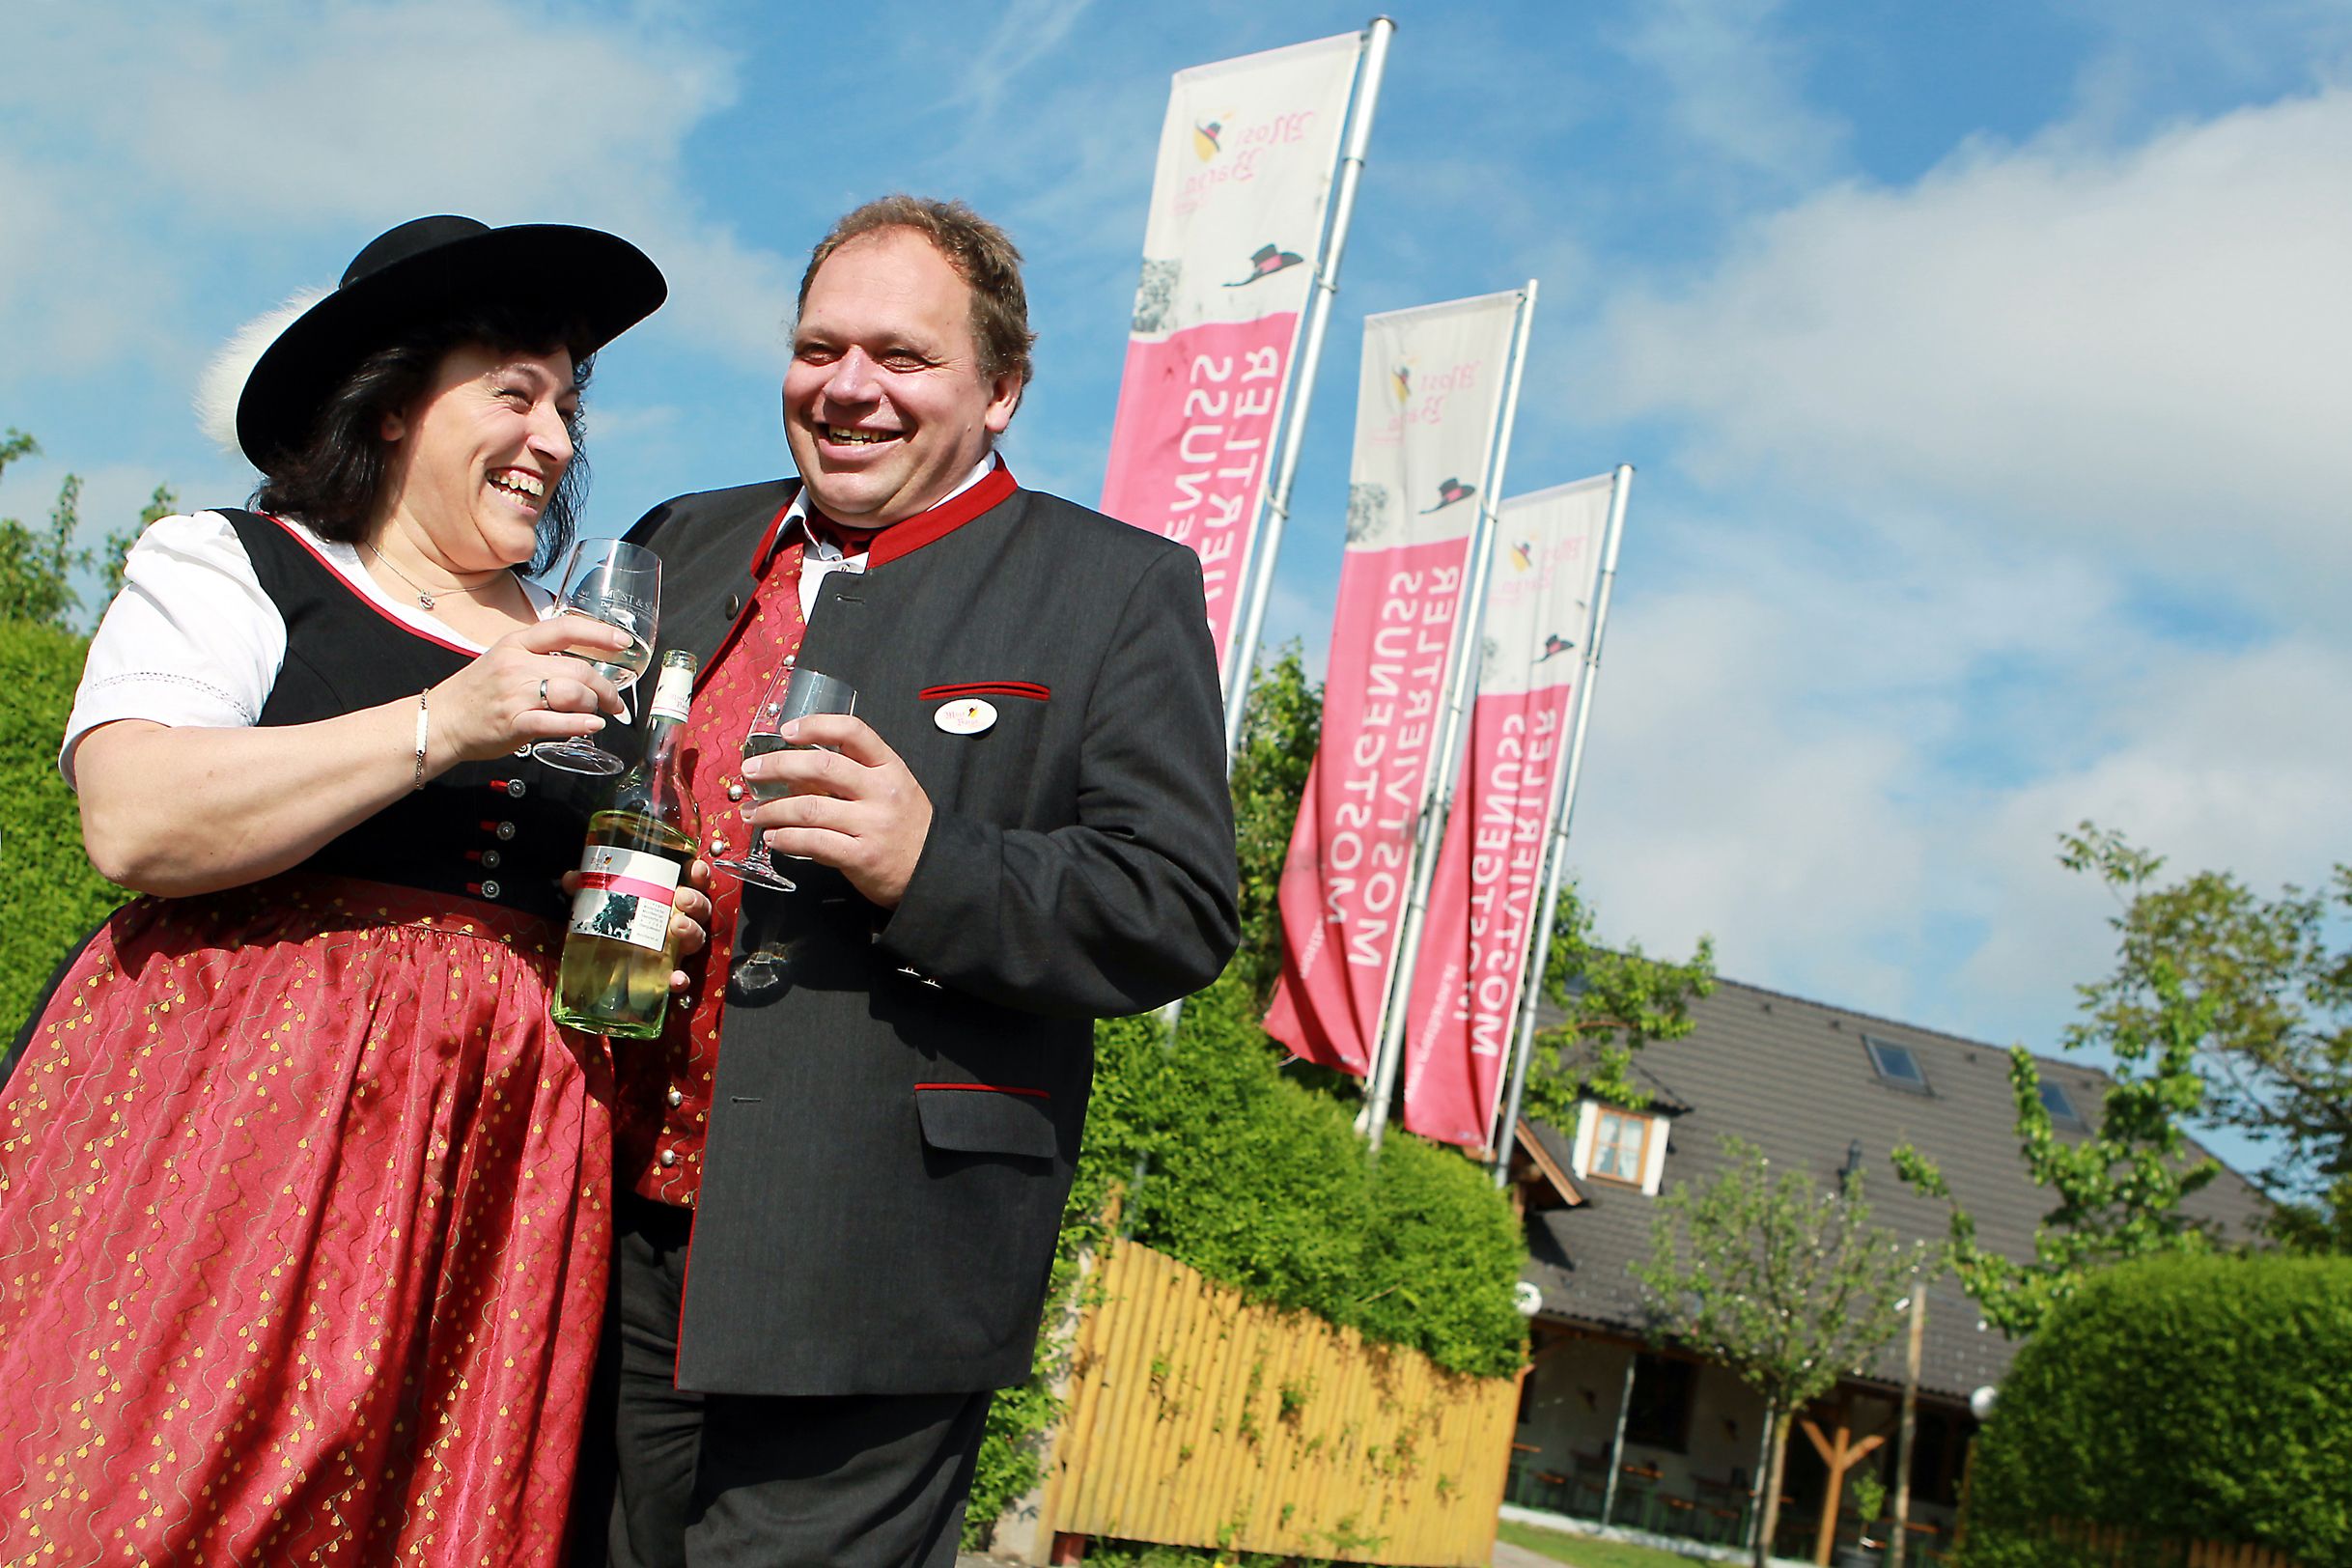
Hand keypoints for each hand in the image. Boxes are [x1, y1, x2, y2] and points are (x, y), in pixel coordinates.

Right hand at [428, 616, 629, 764]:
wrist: (440, 721)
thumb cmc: (476, 693)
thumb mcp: (503, 660)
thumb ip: (538, 658)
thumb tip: (581, 667)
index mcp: (515, 644)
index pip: (565, 628)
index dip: (599, 634)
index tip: (623, 643)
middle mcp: (517, 665)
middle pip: (578, 668)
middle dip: (605, 687)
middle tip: (614, 701)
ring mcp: (515, 694)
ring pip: (573, 693)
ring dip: (593, 705)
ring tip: (595, 714)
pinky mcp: (514, 723)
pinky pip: (557, 721)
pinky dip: (580, 724)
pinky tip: (592, 726)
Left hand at [562, 857, 714, 993]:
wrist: (604, 968)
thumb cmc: (615, 925)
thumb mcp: (602, 902)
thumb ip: (590, 888)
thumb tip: (572, 878)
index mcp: (669, 900)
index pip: (692, 883)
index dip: (699, 875)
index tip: (694, 869)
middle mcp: (679, 922)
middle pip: (700, 910)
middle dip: (696, 901)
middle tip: (682, 897)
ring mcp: (677, 949)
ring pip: (697, 938)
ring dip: (692, 931)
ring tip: (677, 925)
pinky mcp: (668, 973)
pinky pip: (682, 977)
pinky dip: (681, 979)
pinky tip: (676, 978)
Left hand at [741, 714, 932, 907]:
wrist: (934, 869)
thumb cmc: (905, 825)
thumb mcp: (890, 787)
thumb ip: (853, 774)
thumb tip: (795, 771)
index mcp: (889, 767)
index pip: (852, 731)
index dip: (816, 725)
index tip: (786, 730)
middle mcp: (881, 792)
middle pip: (822, 766)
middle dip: (777, 766)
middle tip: (751, 771)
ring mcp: (871, 825)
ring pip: (809, 808)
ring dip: (772, 809)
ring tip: (754, 813)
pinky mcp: (861, 856)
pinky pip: (814, 843)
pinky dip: (787, 839)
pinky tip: (774, 838)